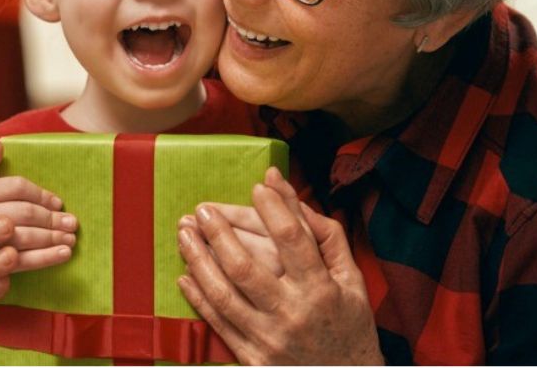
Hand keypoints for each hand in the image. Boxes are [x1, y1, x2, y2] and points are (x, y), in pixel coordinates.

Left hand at [177, 167, 381, 364]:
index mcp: (321, 290)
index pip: (292, 240)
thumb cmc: (348, 323)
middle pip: (245, 266)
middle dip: (218, 233)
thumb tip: (283, 186)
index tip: (257, 187)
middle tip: (202, 210)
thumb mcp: (351, 278)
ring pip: (223, 294)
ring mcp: (269, 338)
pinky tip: (185, 274)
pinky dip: (198, 297)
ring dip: (198, 260)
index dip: (273, 209)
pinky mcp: (253, 358)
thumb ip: (322, 232)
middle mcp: (292, 313)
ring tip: (185, 234)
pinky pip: (218, 322)